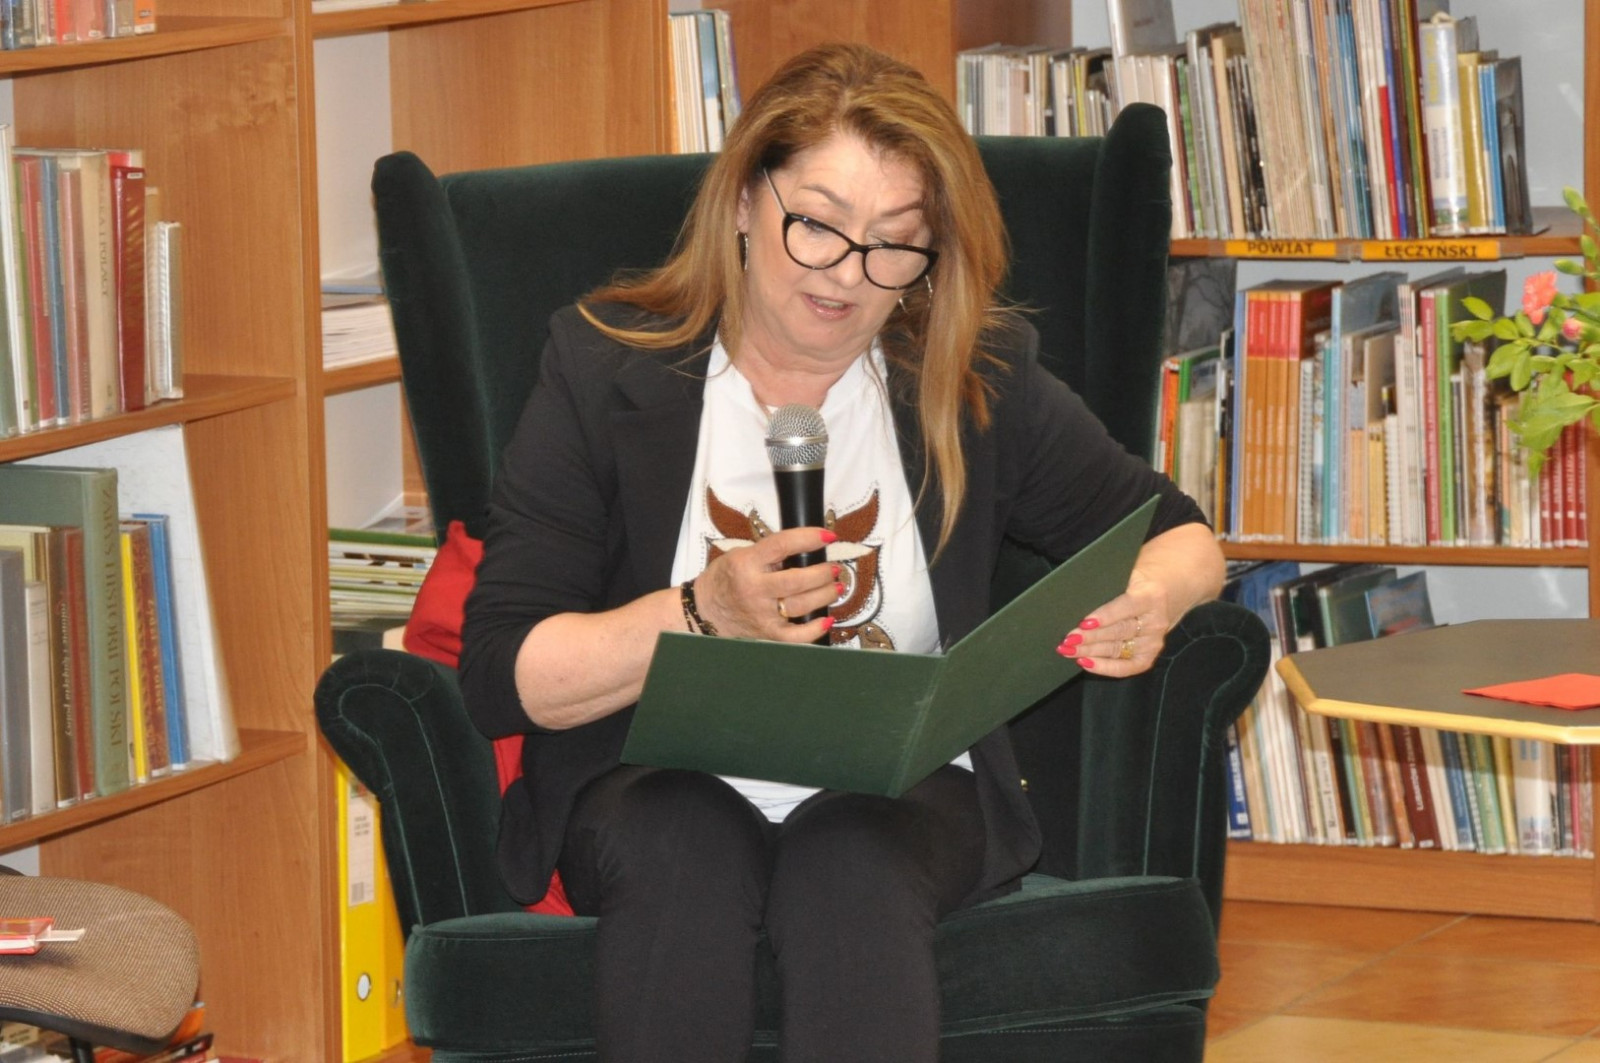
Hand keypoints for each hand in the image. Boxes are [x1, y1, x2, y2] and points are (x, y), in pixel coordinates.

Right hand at [692, 527, 840, 641]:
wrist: (706, 610)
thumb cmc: (725, 579)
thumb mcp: (742, 555)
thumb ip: (770, 552)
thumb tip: (807, 549)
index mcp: (747, 563)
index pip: (782, 544)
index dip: (809, 538)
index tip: (828, 536)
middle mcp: (754, 589)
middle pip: (797, 580)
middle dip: (822, 572)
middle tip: (833, 568)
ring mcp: (761, 613)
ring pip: (801, 605)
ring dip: (824, 595)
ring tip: (835, 587)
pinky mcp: (767, 632)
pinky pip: (795, 636)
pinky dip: (815, 629)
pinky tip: (827, 619)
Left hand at [1055, 568, 1171, 676]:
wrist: (1163, 597)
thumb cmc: (1136, 584)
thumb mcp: (1128, 576)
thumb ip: (1110, 586)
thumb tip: (1077, 597)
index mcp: (1151, 596)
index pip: (1126, 607)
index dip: (1105, 616)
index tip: (1084, 623)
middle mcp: (1155, 622)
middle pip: (1118, 631)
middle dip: (1090, 637)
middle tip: (1068, 640)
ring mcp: (1153, 642)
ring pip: (1117, 649)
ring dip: (1090, 652)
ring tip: (1068, 651)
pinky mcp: (1148, 657)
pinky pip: (1126, 667)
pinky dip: (1104, 667)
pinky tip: (1086, 662)